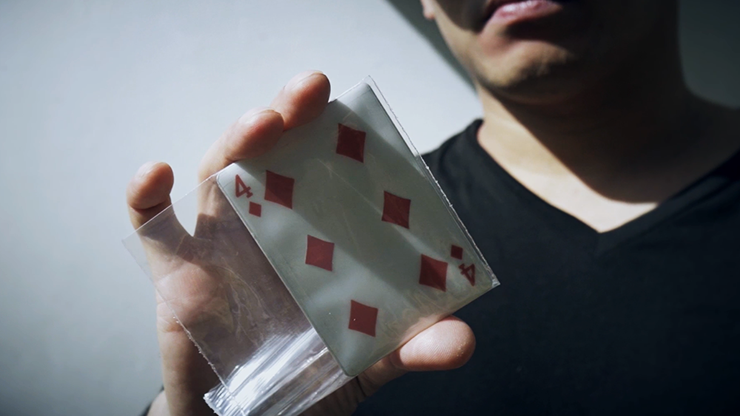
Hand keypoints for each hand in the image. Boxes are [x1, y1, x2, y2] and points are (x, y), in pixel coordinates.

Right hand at [126, 71, 475, 415]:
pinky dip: (146, 195)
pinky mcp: (175, 272)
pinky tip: (156, 173)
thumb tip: (462, 342)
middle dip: (288, 114)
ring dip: (236, 140)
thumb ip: (411, 346)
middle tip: (311, 89)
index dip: (337, 133)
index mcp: (314, 232)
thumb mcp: (368, 358)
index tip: (357, 109)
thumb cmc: (312, 374)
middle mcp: (266, 224)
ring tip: (261, 122)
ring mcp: (218, 242)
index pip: (324, 168)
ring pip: (218, 173)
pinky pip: (153, 225)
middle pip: (271, 153)